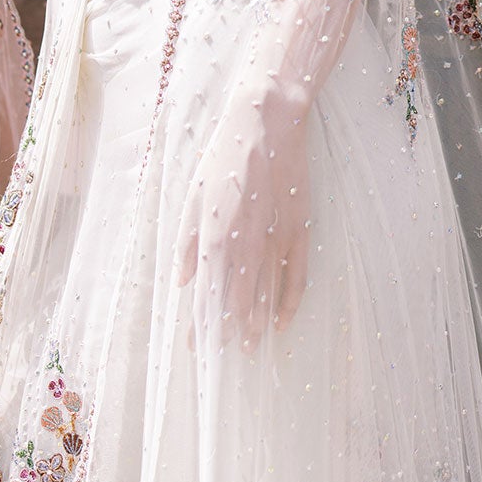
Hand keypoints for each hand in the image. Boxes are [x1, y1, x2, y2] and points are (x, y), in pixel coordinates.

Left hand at [177, 109, 310, 349]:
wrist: (266, 124)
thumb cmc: (223, 157)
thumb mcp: (193, 195)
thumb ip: (187, 241)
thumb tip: (182, 280)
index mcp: (214, 233)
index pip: (205, 291)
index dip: (200, 322)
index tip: (195, 347)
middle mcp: (244, 242)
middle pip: (233, 298)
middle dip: (224, 331)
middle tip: (219, 358)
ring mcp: (275, 237)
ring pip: (264, 292)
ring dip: (254, 322)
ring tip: (248, 349)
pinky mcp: (299, 229)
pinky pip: (296, 274)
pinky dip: (289, 300)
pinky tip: (281, 321)